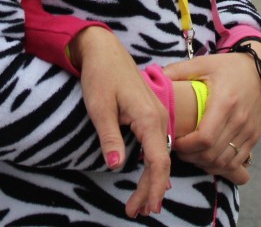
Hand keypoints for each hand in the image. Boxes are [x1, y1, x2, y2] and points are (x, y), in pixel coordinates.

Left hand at [70, 27, 170, 217]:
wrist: (104, 50)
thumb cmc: (101, 75)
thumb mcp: (99, 107)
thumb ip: (109, 137)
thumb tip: (115, 166)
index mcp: (149, 117)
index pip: (158, 161)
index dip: (153, 187)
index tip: (146, 207)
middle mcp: (159, 118)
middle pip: (161, 162)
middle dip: (151, 190)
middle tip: (137, 212)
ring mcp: (156, 116)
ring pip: (159, 155)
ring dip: (151, 180)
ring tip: (140, 203)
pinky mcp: (150, 115)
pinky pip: (156, 145)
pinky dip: (152, 165)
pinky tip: (147, 177)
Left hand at [163, 49, 260, 184]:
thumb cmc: (230, 66)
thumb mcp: (204, 63)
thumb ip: (179, 70)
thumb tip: (155, 76)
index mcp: (225, 102)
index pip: (204, 138)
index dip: (186, 146)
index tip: (175, 141)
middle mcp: (239, 120)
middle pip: (212, 154)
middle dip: (191, 157)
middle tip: (179, 150)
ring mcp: (249, 131)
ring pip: (224, 161)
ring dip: (205, 163)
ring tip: (192, 154)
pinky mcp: (255, 137)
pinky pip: (236, 161)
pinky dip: (220, 165)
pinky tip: (208, 157)